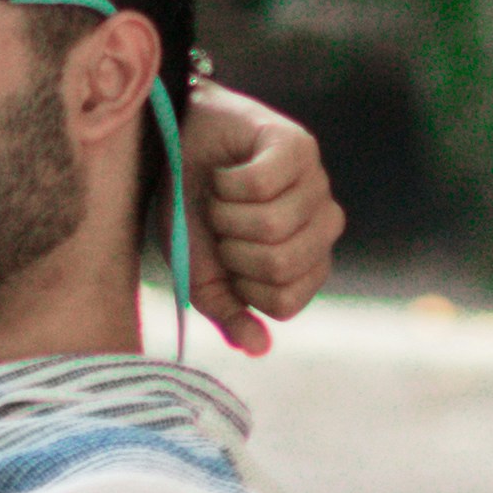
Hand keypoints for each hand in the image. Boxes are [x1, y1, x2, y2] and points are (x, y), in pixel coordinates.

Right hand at [181, 82, 339, 352]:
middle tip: (220, 224)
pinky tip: (226, 170)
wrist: (170, 144)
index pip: (287, 302)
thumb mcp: (200, 270)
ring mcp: (315, 182)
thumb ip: (228, 310)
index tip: (225, 260)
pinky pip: (261, 184)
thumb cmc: (190, 209)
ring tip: (220, 196)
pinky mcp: (297, 145)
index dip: (242, 286)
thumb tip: (259, 348)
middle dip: (231, 249)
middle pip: (280, 265)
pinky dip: (227, 182)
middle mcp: (322, 222)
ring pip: (271, 225)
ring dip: (225, 213)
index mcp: (307, 259)